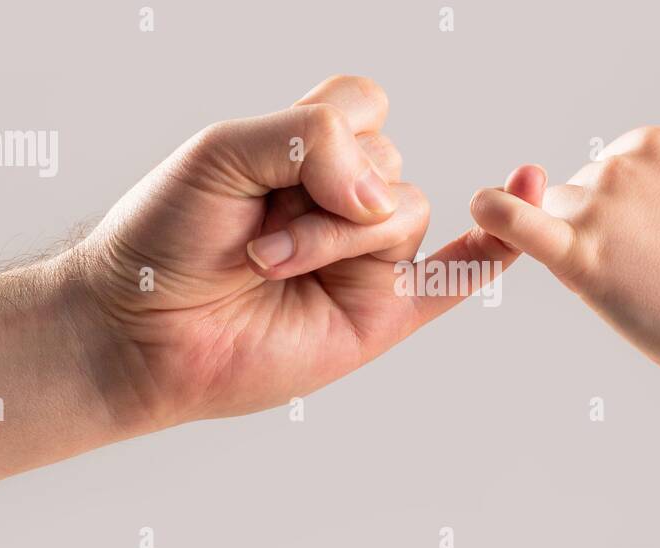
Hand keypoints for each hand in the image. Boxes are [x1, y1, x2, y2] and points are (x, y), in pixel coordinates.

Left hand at [63, 76, 516, 431]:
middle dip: (320, 194)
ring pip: (406, 213)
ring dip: (336, 236)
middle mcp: (343, 201)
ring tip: (269, 263)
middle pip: (388, 161)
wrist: (138, 330)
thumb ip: (308, 137)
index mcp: (309, 154)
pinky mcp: (380, 314)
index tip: (268, 165)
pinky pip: (458, 277)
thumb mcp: (223, 151)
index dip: (331, 127)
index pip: (364, 105)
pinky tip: (521, 209)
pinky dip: (497, 248)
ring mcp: (365, 259)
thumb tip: (383, 193)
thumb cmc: (165, 237)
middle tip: (253, 234)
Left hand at [469, 127, 659, 385]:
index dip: (616, 219)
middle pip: (570, 198)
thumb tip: (573, 220)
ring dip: (578, 256)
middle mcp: (620, 162)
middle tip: (652, 273)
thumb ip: (636, 199)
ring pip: (550, 224)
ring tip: (638, 284)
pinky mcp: (581, 253)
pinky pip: (517, 226)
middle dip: (594, 236)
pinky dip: (494, 218)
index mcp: (652, 142)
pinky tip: (479, 210)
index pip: (598, 177)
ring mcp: (600, 204)